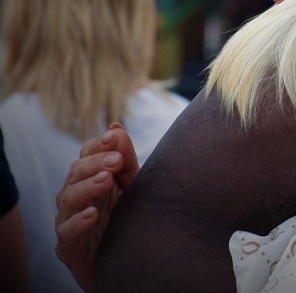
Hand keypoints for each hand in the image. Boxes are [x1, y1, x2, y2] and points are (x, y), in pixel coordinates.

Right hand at [55, 123, 138, 291]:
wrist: (131, 264)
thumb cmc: (128, 221)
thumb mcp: (132, 188)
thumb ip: (125, 161)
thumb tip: (117, 127)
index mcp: (90, 181)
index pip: (86, 157)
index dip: (97, 146)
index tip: (113, 137)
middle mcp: (76, 199)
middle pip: (75, 174)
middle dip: (95, 164)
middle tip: (115, 160)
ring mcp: (69, 222)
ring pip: (67, 199)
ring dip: (86, 187)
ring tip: (105, 180)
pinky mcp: (69, 248)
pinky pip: (66, 233)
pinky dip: (77, 222)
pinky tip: (92, 214)